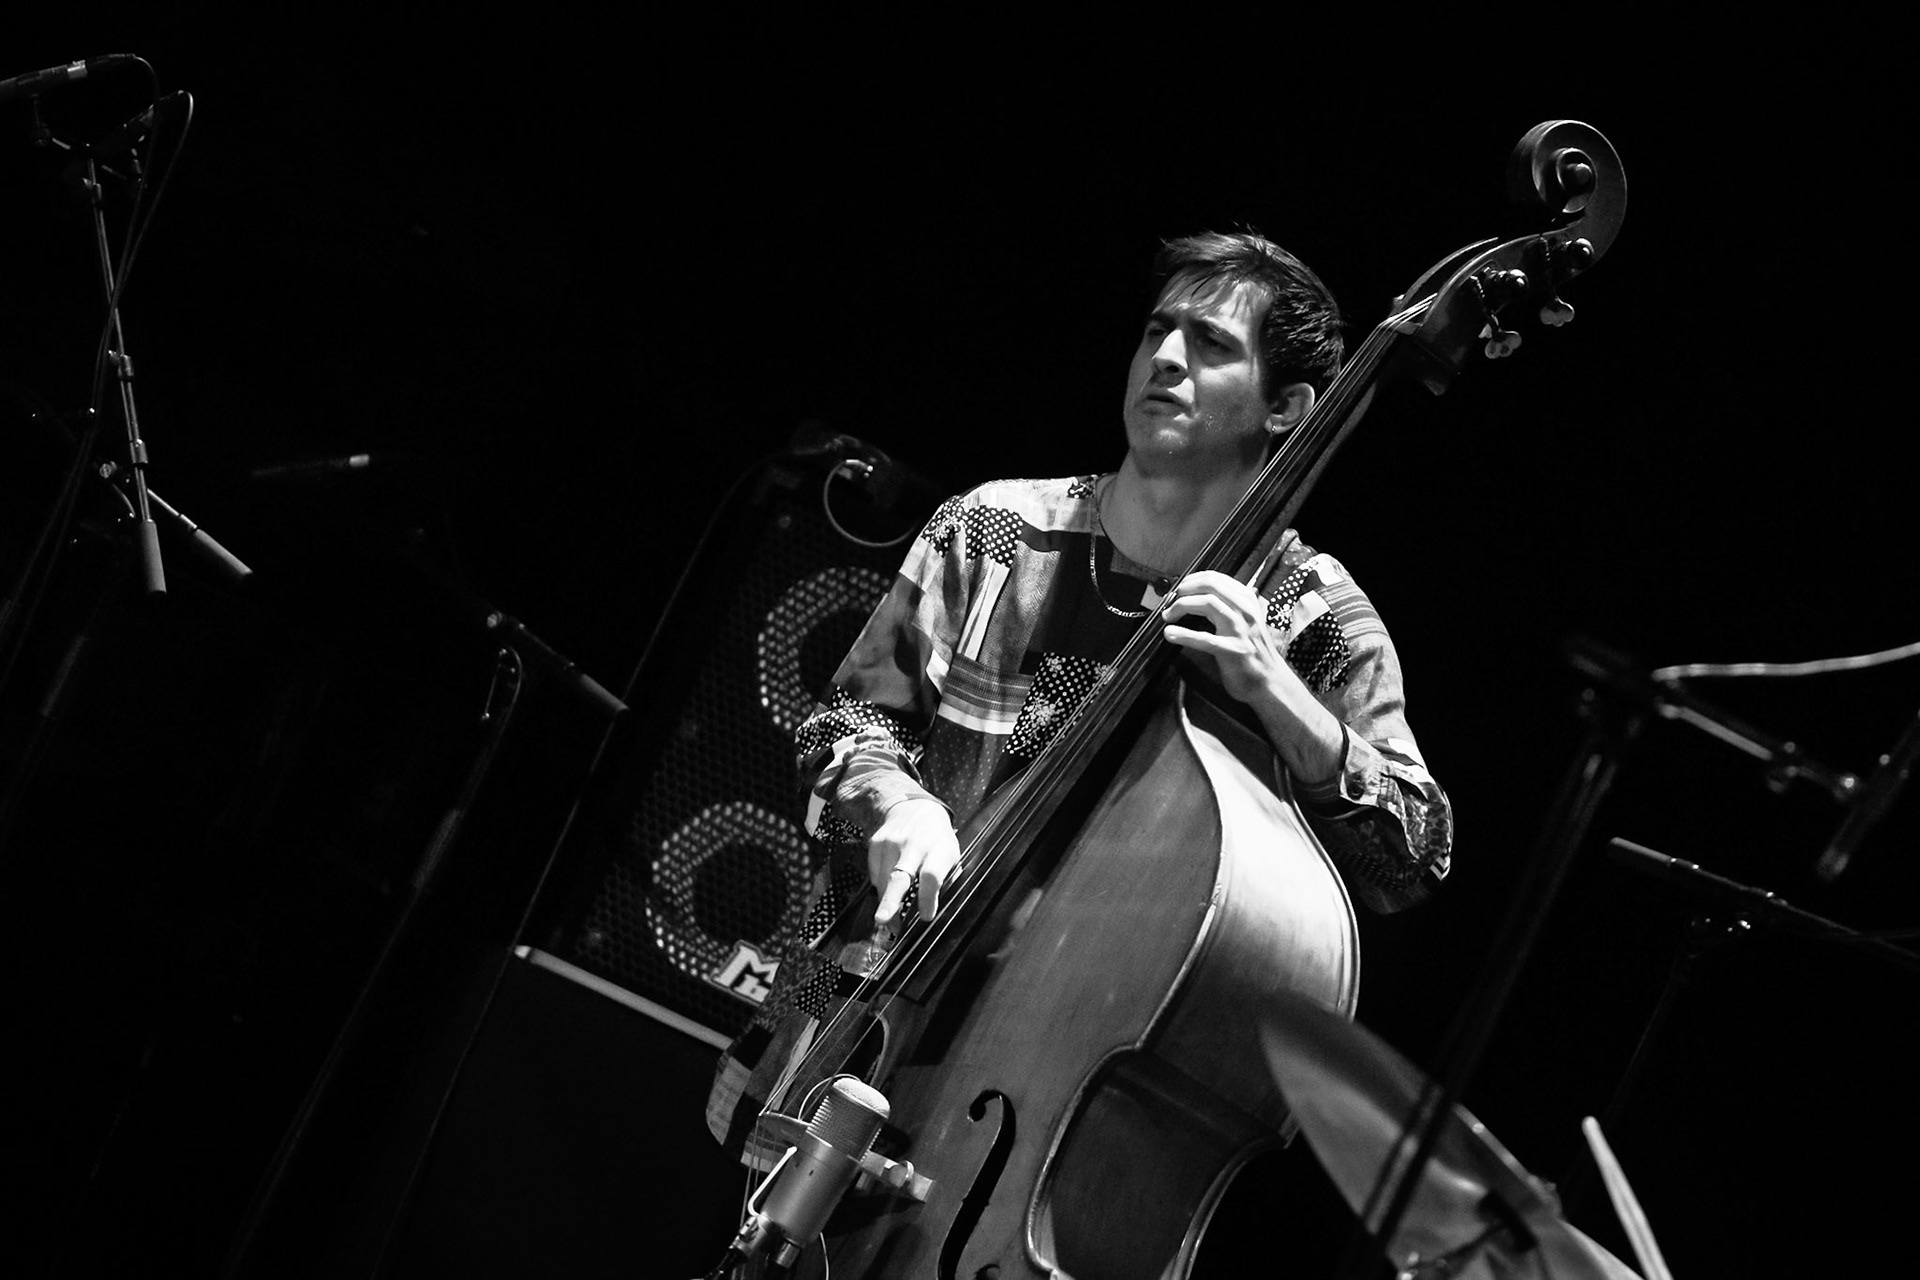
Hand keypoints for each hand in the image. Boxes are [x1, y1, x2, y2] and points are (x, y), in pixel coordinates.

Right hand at [869, 796, 960, 930]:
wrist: (916, 809)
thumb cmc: (937, 840)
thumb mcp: (951, 857)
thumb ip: (945, 881)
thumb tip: (930, 912)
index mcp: (938, 848)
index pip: (931, 876)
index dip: (927, 898)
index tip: (926, 916)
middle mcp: (914, 844)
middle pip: (900, 876)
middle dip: (890, 900)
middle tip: (883, 920)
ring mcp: (892, 841)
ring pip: (884, 880)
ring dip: (886, 903)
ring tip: (891, 919)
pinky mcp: (876, 842)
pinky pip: (874, 874)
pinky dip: (881, 886)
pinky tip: (889, 887)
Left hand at [1162, 570, 1344, 784]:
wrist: (1269, 681)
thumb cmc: (1253, 652)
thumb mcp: (1246, 621)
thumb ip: (1229, 606)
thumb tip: (1198, 595)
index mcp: (1247, 601)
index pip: (1216, 577)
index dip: (1191, 580)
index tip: (1178, 588)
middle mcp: (1245, 610)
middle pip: (1210, 585)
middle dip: (1184, 589)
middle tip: (1170, 600)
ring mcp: (1240, 629)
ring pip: (1207, 603)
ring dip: (1181, 606)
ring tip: (1168, 616)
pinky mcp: (1232, 650)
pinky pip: (1204, 638)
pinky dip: (1183, 634)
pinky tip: (1170, 634)